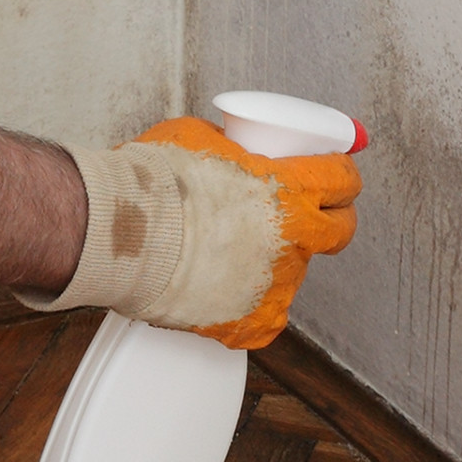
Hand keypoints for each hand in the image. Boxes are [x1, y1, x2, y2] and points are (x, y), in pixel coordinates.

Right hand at [38, 117, 366, 349]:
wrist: (118, 233)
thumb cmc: (153, 182)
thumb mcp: (203, 138)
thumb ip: (234, 150)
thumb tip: (237, 152)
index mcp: (289, 190)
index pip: (343, 179)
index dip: (340, 175)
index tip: (332, 176)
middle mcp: (293, 240)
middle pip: (338, 231)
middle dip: (328, 219)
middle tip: (299, 215)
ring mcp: (274, 286)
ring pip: (293, 274)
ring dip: (273, 262)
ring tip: (228, 254)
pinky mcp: (249, 322)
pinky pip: (263, 317)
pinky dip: (246, 305)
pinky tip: (222, 290)